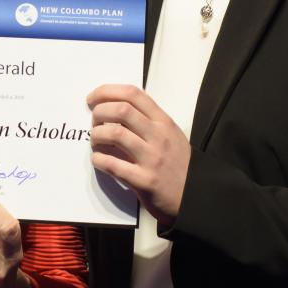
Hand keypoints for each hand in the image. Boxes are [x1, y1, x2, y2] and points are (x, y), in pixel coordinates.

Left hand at [87, 83, 190, 222]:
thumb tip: (113, 108)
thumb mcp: (170, 134)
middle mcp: (159, 136)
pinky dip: (99, 159)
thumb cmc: (178, 163)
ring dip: (96, 135)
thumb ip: (147, 120)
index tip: (92, 98)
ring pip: (115, 134)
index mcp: (163, 121)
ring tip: (95, 141)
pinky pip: (113, 165)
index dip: (107, 91)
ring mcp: (152, 158)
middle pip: (122, 110)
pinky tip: (98, 160)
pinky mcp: (144, 181)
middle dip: (99, 112)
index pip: (133, 94)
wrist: (195, 196)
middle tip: (93, 121)